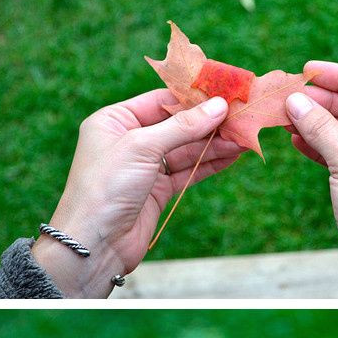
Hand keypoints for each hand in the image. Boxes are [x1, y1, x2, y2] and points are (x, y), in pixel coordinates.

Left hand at [30, 85, 228, 299]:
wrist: (94, 244)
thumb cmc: (106, 187)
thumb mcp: (142, 147)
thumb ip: (182, 126)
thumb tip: (218, 106)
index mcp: (114, 120)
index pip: (160, 100)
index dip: (192, 97)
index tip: (223, 92)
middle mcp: (128, 140)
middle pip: (176, 124)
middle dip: (208, 122)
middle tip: (241, 116)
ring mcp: (143, 167)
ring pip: (185, 149)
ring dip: (214, 144)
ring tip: (244, 137)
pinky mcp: (156, 191)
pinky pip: (187, 171)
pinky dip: (209, 164)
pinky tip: (232, 155)